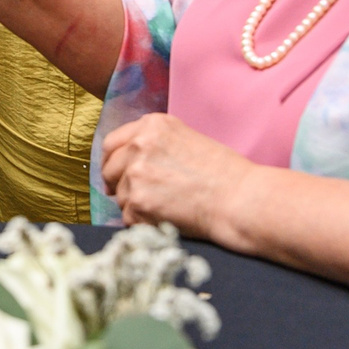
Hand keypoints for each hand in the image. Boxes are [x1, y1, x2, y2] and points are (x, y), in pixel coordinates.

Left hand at [96, 114, 258, 242]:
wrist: (239, 199)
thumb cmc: (223, 173)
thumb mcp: (185, 139)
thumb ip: (153, 144)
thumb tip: (125, 163)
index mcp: (151, 125)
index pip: (112, 143)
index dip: (113, 162)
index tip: (117, 174)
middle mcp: (139, 145)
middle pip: (108, 170)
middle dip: (119, 185)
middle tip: (141, 196)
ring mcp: (136, 174)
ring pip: (119, 196)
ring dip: (136, 206)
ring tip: (167, 207)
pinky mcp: (138, 202)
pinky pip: (128, 218)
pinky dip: (143, 223)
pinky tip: (168, 218)